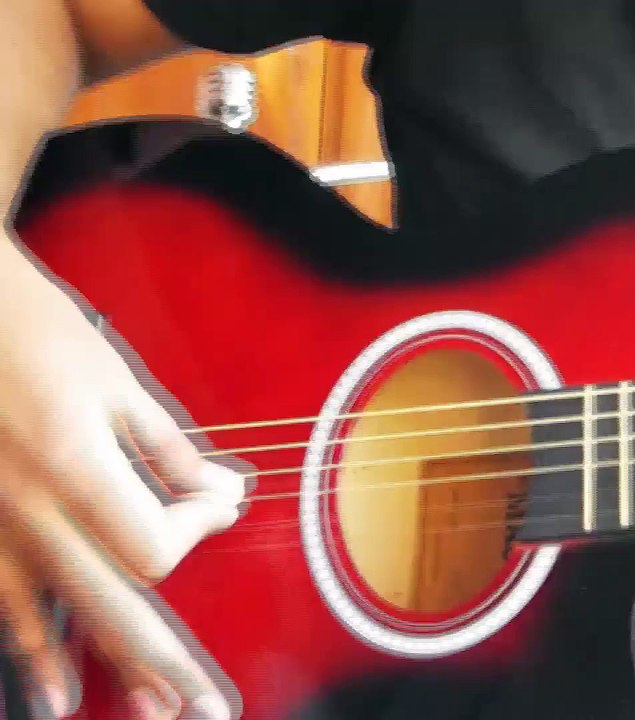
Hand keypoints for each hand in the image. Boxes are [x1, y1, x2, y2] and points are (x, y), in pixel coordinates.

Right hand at [0, 240, 244, 718]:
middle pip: (114, 608)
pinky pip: (6, 608)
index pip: (154, 548)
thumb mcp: (116, 382)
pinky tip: (57, 699)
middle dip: (168, 661)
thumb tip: (220, 497)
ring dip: (113, 669)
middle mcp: (30, 515)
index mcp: (74, 471)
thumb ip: (168, 450)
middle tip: (211, 709)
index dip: (196, 535)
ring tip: (158, 714)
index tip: (214, 505)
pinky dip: (34, 654)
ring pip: (59, 624)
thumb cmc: (34, 334)